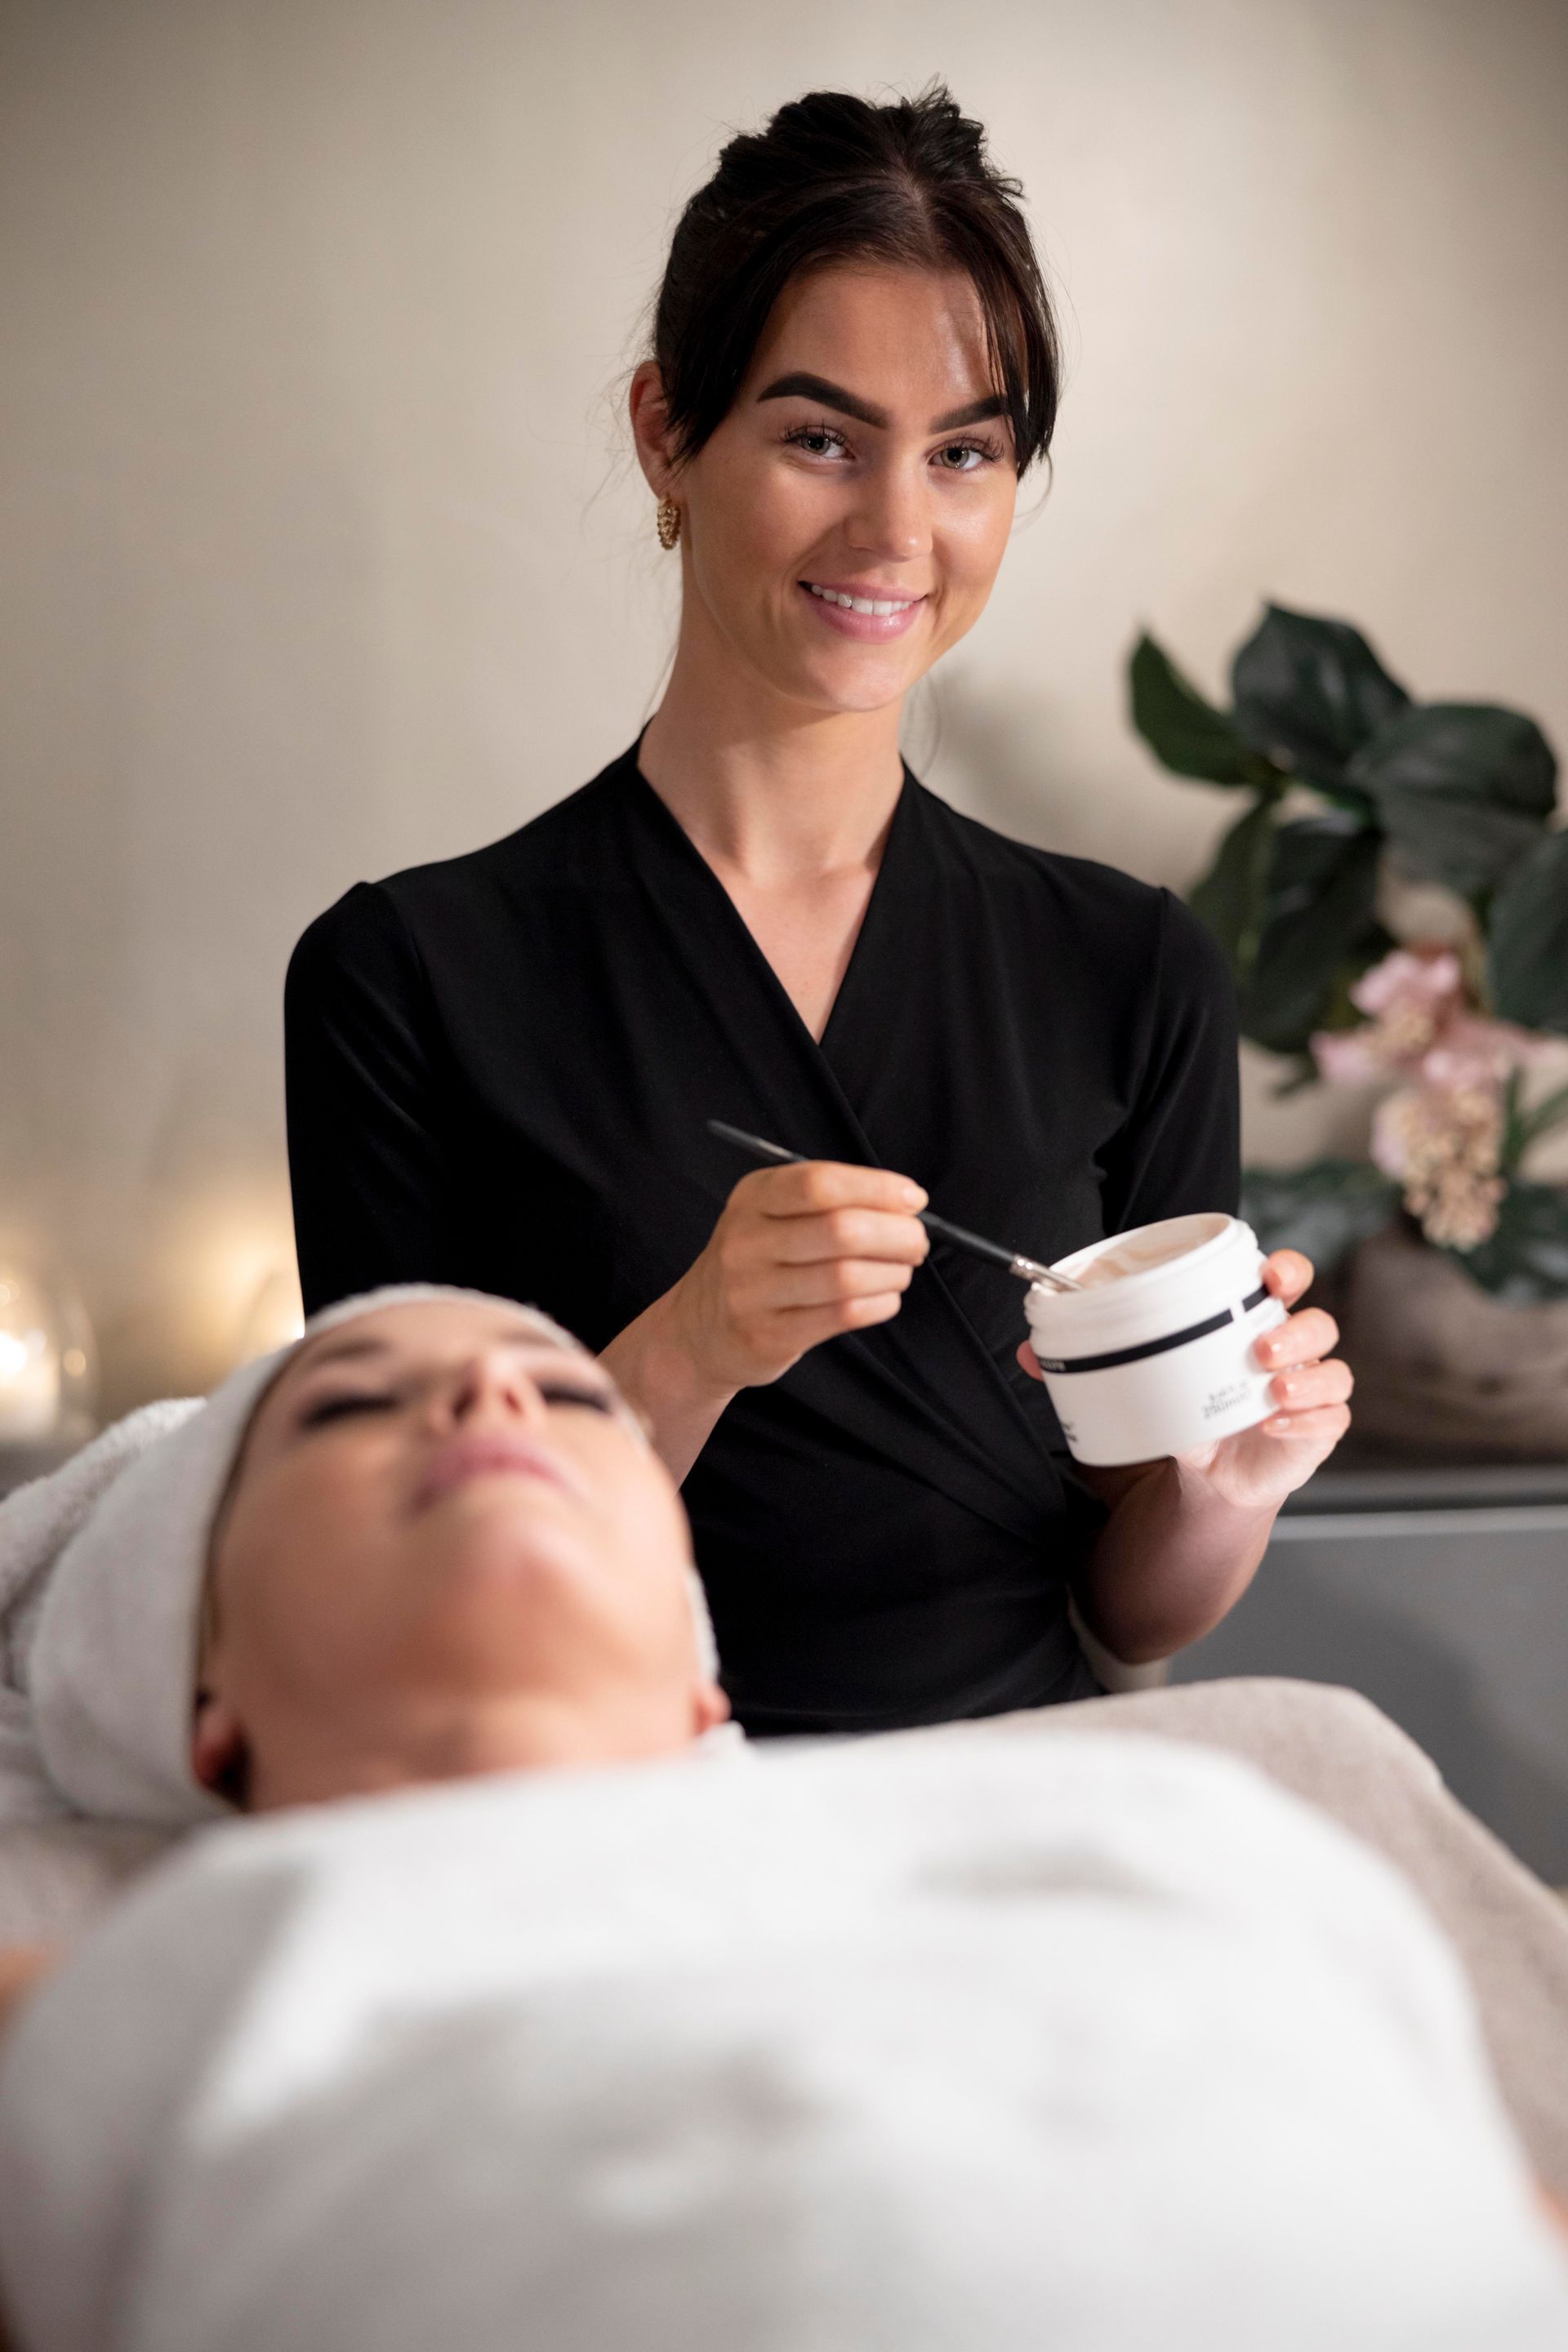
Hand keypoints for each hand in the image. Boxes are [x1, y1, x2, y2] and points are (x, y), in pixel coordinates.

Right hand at [667, 1160, 930, 1397]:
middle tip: (916, 1241)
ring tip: (901, 1271)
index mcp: (753, 1197)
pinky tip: (884, 1298)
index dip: (877, 1188)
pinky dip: (879, 1304)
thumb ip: (831, 1202)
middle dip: (897, 1234)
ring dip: (892, 1272)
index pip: (820, 1183)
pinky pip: (842, 1315)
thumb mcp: (773, 1214)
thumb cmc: (759, 1261)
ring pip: (847, 1277)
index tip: (913, 1198)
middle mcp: (745, 1241)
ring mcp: (751, 1292)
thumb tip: (906, 1203)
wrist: (699, 1328)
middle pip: (840, 1230)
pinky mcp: (767, 1335)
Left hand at [1016, 1248, 1351, 1515]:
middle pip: (1319, 1322)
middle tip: (1260, 1346)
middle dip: (1298, 1329)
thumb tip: (1024, 1353)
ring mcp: (1309, 1391)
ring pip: (1334, 1369)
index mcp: (1252, 1322)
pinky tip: (1274, 1424)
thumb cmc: (1188, 1411)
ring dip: (1307, 1375)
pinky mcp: (1317, 1431)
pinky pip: (1332, 1418)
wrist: (1210, 1476)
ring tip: (1270, 1387)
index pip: (1286, 1280)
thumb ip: (1091, 1364)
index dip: (1287, 1269)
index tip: (1269, 1273)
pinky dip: (1307, 1419)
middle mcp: (1290, 1352)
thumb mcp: (1144, 1384)